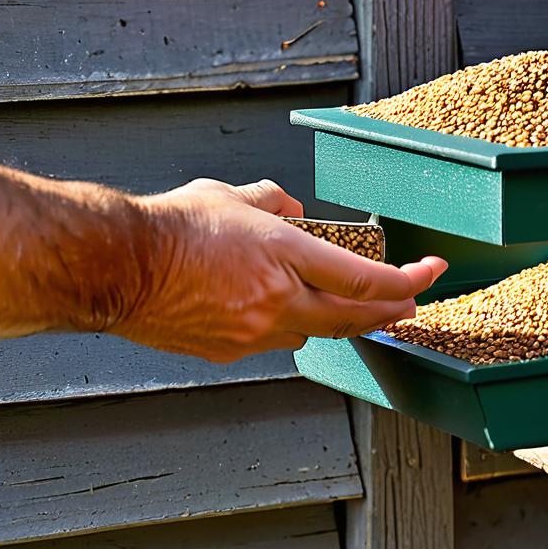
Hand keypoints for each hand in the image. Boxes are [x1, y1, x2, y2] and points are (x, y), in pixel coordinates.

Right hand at [116, 178, 446, 362]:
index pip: (363, 278)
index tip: (429, 274)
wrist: (118, 267)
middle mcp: (277, 299)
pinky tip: (280, 312)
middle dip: (389, 310)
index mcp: (284, 254)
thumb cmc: (172, 228)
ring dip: (334, 320)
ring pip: (314, 334)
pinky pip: (275, 343)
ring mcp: (254, 332)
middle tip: (409, 303)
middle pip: (353, 317)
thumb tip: (292, 209)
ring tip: (344, 305)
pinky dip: (287, 328)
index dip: (404, 280)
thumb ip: (273, 201)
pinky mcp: (229, 352)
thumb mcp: (232, 196)